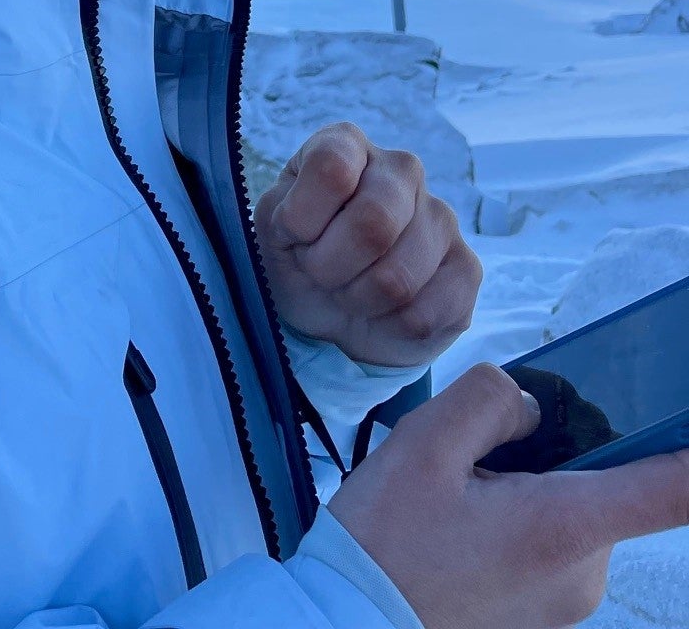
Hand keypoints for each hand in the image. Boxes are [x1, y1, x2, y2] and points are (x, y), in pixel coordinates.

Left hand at [255, 121, 480, 365]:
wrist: (329, 309)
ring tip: (349, 289)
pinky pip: (426, 313)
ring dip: (357, 299)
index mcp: (347, 144)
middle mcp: (401, 168)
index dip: (302, 218)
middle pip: (374, 224)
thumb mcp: (272, 229)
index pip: (332, 167)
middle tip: (319, 272)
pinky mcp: (467, 268)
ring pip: (398, 278)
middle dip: (330, 266)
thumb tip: (307, 222)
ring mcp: (441, 216)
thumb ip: (284, 213)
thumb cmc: (296, 256)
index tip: (293, 235)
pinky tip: (382, 310)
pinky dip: (389, 326)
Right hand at [331, 361, 688, 627]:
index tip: (687, 417)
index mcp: (564, 525)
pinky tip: (458, 531)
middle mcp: (584, 572)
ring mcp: (568, 602)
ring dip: (526, 492)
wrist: (351, 624)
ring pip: (570, 513)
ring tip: (454, 502)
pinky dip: (515, 526)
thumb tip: (532, 408)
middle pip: (600, 483)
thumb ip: (489, 401)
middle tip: (473, 460)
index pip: (672, 490)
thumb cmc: (387, 542)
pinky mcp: (546, 618)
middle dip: (548, 456)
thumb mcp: (423, 444)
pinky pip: (550, 548)